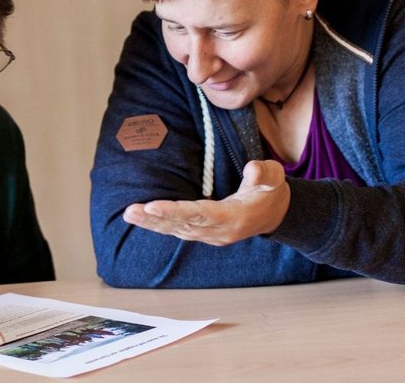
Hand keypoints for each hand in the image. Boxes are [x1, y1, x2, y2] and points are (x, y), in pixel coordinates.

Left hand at [122, 160, 290, 245]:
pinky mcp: (205, 234)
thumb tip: (253, 168)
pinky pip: (179, 231)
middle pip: (182, 225)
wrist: (275, 215)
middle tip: (130, 211)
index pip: (199, 214)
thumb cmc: (271, 192)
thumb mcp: (274, 178)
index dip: (175, 211)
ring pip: (177, 230)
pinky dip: (160, 225)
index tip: (152, 206)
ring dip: (152, 223)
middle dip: (155, 218)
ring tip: (129, 213)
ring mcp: (211, 235)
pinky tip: (143, 218)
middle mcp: (218, 231)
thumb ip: (265, 174)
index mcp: (233, 217)